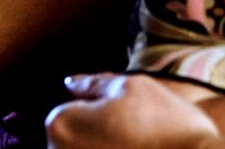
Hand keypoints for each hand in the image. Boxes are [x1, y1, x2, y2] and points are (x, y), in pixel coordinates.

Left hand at [45, 72, 224, 148]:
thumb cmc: (164, 126)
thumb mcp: (131, 86)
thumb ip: (95, 83)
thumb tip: (71, 83)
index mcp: (61, 125)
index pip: (73, 107)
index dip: (104, 105)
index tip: (130, 114)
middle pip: (78, 135)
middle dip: (101, 131)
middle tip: (140, 133)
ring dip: (110, 147)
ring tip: (144, 147)